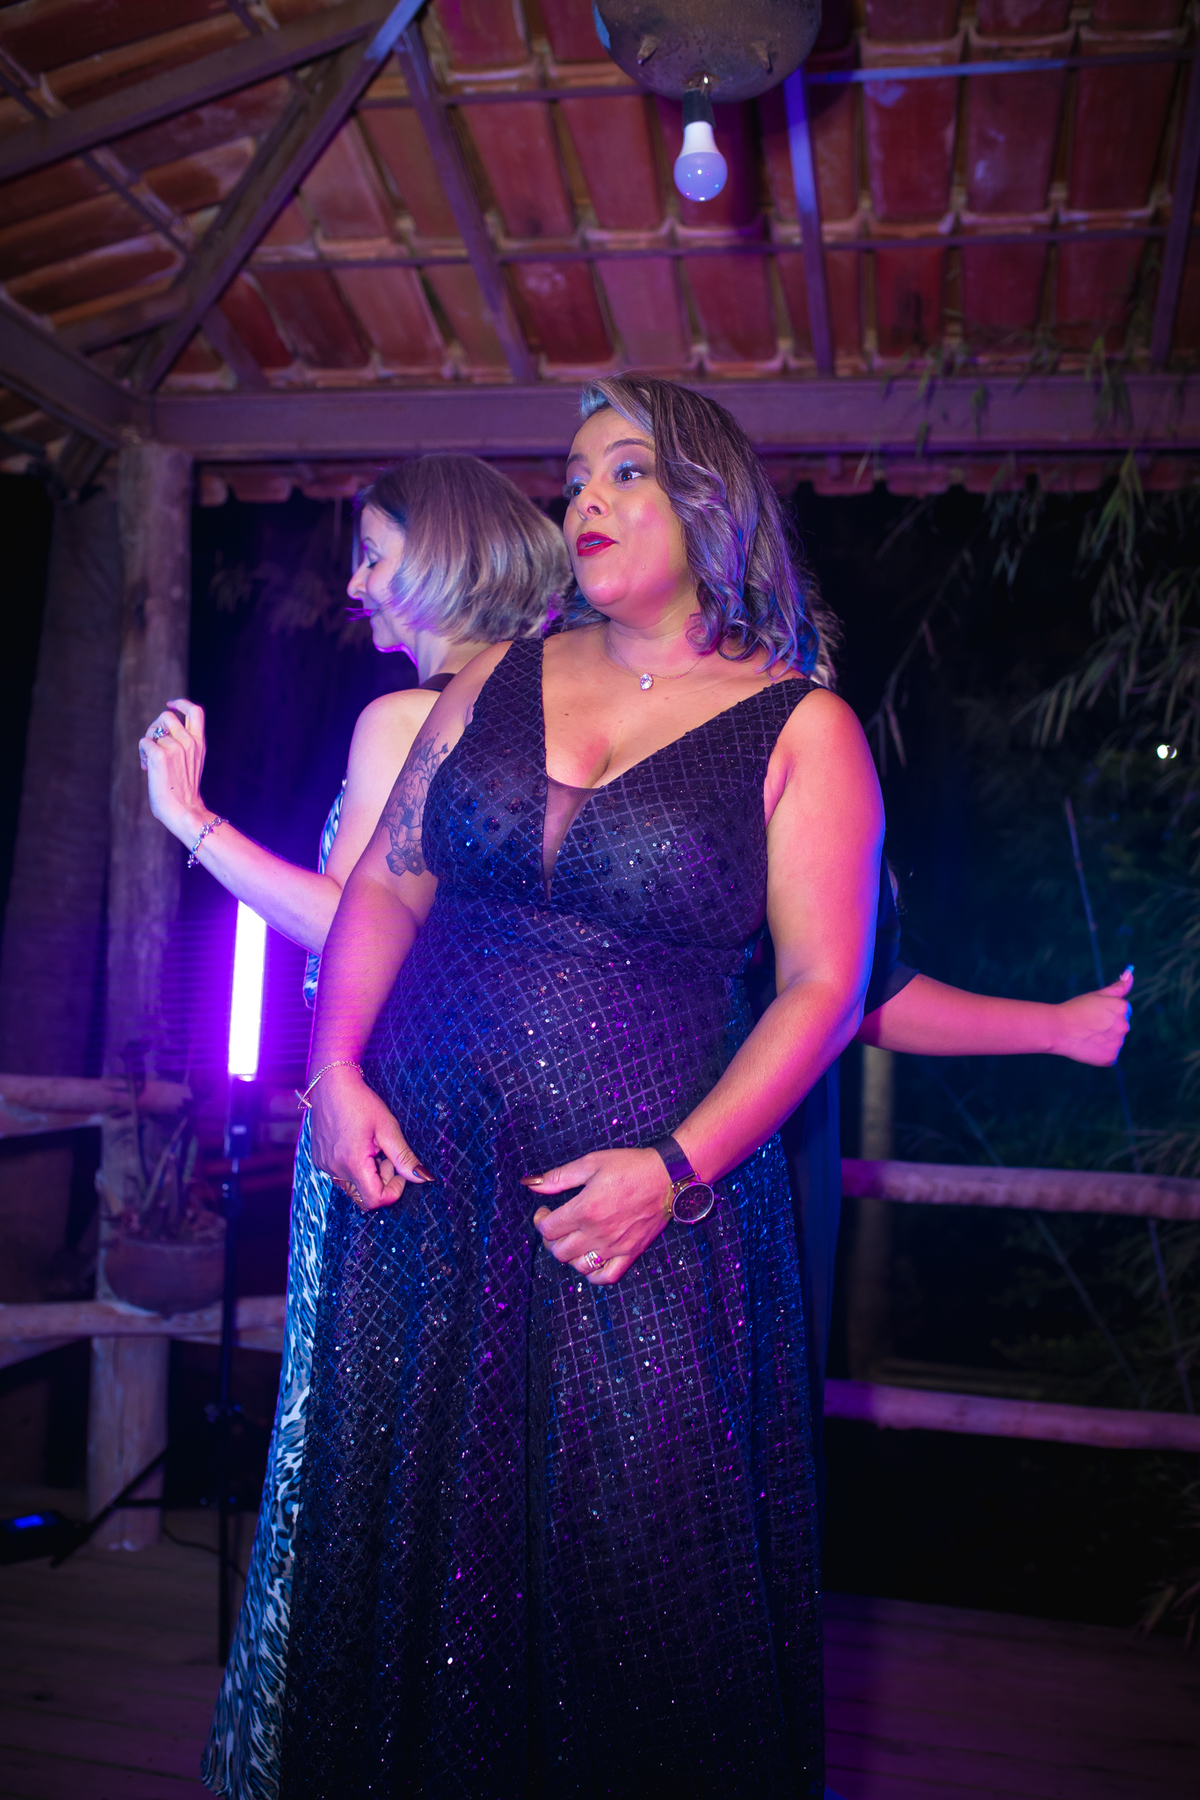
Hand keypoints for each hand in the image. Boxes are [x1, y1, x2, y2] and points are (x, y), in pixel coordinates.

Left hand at [139, 697, 208, 841]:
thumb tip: (159, 732)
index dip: (181, 703)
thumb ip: (184, 744)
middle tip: (153, 744)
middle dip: (155, 726)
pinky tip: (147, 768)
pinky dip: (142, 753)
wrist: (183, 810)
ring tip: (150, 760)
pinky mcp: (160, 756)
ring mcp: (175, 748)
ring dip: (147, 742)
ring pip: (152, 731)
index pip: (195, 711)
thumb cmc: (184, 790)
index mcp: (199, 743)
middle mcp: (189, 742)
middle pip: (167, 716)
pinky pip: (143, 742)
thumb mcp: (192, 762)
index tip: (170, 704)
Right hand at [309, 1064, 431, 1209]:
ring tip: (372, 1147)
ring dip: (368, 1174)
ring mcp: (325, 1166)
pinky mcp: (320, 1161)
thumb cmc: (360, 1102)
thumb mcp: (388, 1128)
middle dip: (382, 1180)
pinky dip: (355, 1167)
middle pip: (365, 1195)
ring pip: (354, 1186)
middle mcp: (334, 1170)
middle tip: (386, 1153)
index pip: (375, 1200)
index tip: (399, 1170)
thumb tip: (423, 1178)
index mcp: (352, 1163)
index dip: (393, 1190)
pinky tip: (358, 1145)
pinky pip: (342, 1176)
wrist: (331, 1084)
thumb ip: (405, 1158)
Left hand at [523, 1147, 673, 1284]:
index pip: (548, 1228)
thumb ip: (558, 1177)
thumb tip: (530, 1183)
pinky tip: (591, 1260)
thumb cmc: (630, 1166)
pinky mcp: (630, 1253)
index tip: (545, 1212)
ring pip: (578, 1266)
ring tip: (573, 1240)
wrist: (667, 1176)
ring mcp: (614, 1247)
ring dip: (570, 1255)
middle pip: (559, 1251)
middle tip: (557, 1225)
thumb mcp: (591, 1163)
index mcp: (584, 1210)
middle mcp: (597, 1233)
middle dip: (551, 1238)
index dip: (540, 1220)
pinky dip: (593, 1274)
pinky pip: (606, 1277)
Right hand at [1051, 966, 1133, 1064]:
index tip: (1092, 1013)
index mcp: (1123, 1008)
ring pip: (1114, 1042)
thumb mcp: (1097, 995)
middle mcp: (1125, 1026)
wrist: (1057, 1029)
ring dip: (1104, 1040)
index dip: (1106, 1012)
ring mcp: (1118, 1043)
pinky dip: (1100, 1053)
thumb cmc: (1075, 1009)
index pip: (1122, 1011)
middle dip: (1107, 1026)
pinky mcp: (1111, 1058)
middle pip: (1120, 1027)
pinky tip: (1087, 1047)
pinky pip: (1109, 1055)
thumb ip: (1118, 987)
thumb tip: (1131, 974)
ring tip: (1085, 1036)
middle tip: (1087, 1025)